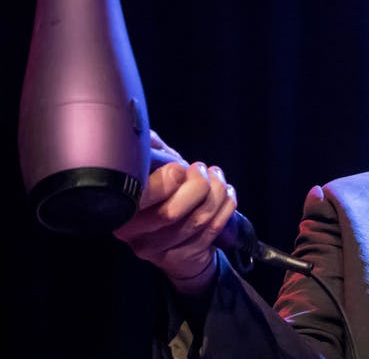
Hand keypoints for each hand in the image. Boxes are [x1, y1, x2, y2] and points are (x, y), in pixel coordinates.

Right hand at [114, 130, 237, 294]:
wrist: (173, 246)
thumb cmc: (162, 197)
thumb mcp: (150, 171)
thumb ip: (146, 151)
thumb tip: (144, 132)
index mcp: (121, 208)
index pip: (143, 194)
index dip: (169, 178)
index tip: (181, 168)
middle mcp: (135, 233)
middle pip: (171, 212)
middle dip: (198, 186)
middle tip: (202, 171)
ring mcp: (161, 249)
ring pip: (197, 220)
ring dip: (216, 192)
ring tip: (217, 178)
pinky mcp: (186, 256)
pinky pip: (214, 229)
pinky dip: (226, 206)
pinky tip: (226, 193)